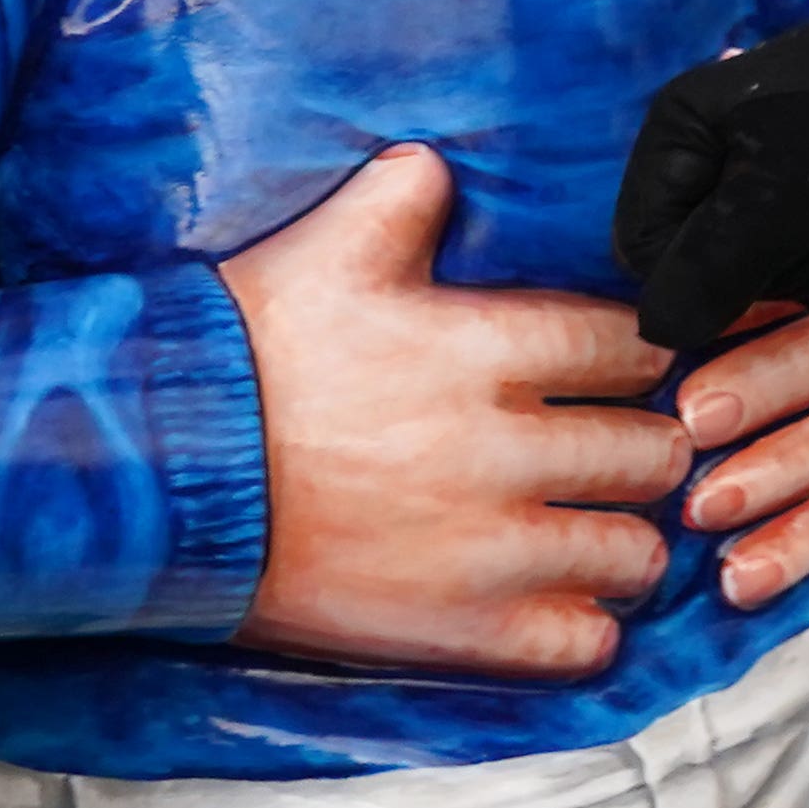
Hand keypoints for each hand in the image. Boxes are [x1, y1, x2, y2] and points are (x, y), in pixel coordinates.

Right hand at [227, 145, 687, 678]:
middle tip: (617, 452)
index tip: (620, 369)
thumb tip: (441, 162)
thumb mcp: (324, 251)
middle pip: (656, 452)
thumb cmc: (241, 354)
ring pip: (637, 553)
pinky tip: (556, 599)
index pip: (636, 347)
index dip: (641, 356)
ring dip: (626, 541)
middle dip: (649, 449)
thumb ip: (400, 196)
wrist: (153, 476)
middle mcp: (502, 449)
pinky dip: (585, 629)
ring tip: (593, 529)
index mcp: (485, 348)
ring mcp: (483, 549)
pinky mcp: (454, 630)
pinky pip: (581, 644)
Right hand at [612, 0, 808, 346]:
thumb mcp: (787, 191)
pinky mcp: (801, 184)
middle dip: (778, 265)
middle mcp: (702, 147)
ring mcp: (752, 166)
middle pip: (703, 261)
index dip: (703, 278)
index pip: (645, 248)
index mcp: (677, 133)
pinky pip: (799, 249)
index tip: (769, 266)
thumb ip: (720, 261)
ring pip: (758, 264)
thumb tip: (660, 331)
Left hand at [675, 187, 808, 608]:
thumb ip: (716, 259)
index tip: (681, 331)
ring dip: (773, 478)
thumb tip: (625, 293)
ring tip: (706, 512)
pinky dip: (797, 546)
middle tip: (690, 425)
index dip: (740, 303)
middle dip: (757, 392)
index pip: (798, 273)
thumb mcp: (779, 232)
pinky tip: (743, 580)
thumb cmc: (806, 245)